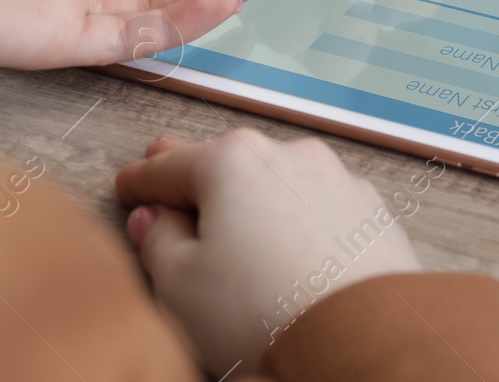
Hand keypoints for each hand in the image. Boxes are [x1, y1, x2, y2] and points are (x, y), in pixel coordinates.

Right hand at [117, 130, 422, 373]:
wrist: (361, 340)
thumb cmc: (267, 314)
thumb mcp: (178, 284)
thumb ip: (156, 240)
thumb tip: (153, 220)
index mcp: (231, 162)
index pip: (167, 167)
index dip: (140, 180)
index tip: (130, 186)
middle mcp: (287, 156)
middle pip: (225, 164)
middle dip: (196, 179)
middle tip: (171, 187)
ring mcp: (335, 180)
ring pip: (276, 182)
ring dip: (252, 200)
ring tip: (233, 230)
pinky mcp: (368, 213)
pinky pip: (318, 207)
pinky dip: (297, 220)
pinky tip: (288, 251)